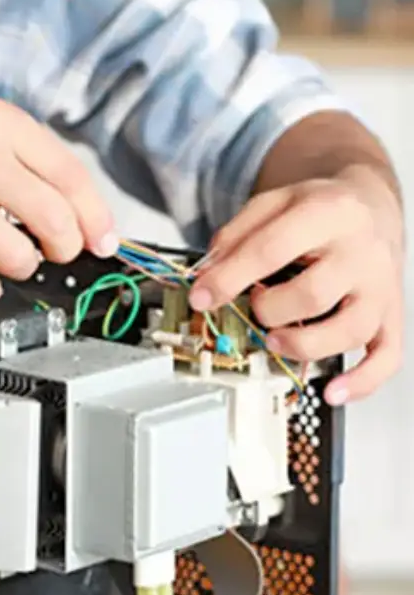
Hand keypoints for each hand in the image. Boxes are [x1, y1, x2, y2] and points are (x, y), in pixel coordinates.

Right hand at [0, 99, 116, 304]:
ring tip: (2, 251)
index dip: (97, 220)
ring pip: (20, 258)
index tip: (104, 242)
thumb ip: (40, 169)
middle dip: (65, 249)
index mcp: (1, 124)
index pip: (73, 179)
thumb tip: (94, 228)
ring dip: (21, 267)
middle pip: (56, 222)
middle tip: (54, 250)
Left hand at [189, 168, 403, 403]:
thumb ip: (237, 234)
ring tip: (276, 339)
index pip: (272, 249)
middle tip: (255, 306)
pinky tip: (332, 392)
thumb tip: (206, 275)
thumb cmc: (322, 210)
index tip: (202, 297)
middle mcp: (361, 251)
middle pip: (313, 295)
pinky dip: (361, 382)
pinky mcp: (391, 315)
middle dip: (269, 310)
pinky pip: (386, 357)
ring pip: (349, 331)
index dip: (229, 278)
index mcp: (328, 213)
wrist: (372, 207)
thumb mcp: (275, 202)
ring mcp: (380, 287)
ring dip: (302, 346)